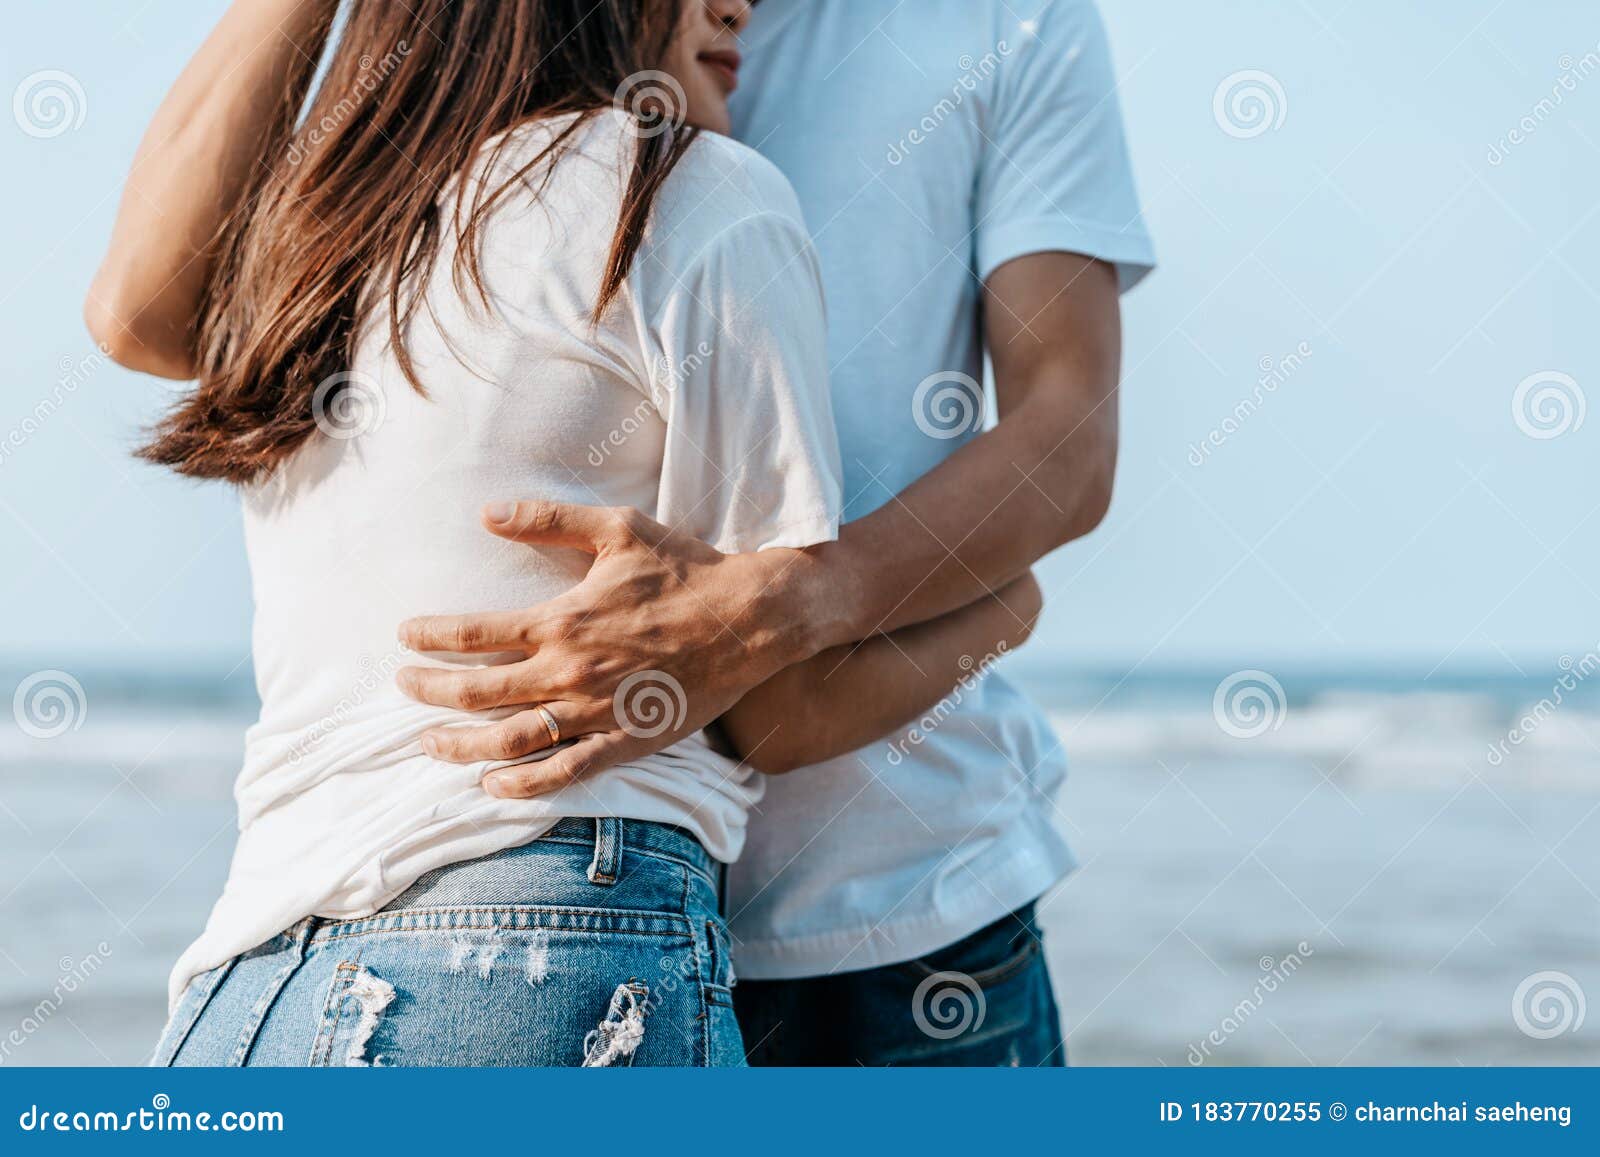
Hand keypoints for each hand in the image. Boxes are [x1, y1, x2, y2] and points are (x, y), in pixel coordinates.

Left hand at [396, 501, 825, 797]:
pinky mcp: (624, 742)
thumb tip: (487, 513)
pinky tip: (492, 785)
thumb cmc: (686, 569)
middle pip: (474, 693)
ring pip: (507, 741)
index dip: (428, 636)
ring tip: (429, 742)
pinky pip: (562, 774)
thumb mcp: (618, 528)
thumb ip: (549, 519)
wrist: (750, 619)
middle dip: (427, 692)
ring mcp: (594, 713)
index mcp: (561, 620)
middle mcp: (569, 672)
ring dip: (458, 745)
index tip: (406, 635)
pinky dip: (521, 786)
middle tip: (404, 687)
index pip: (471, 635)